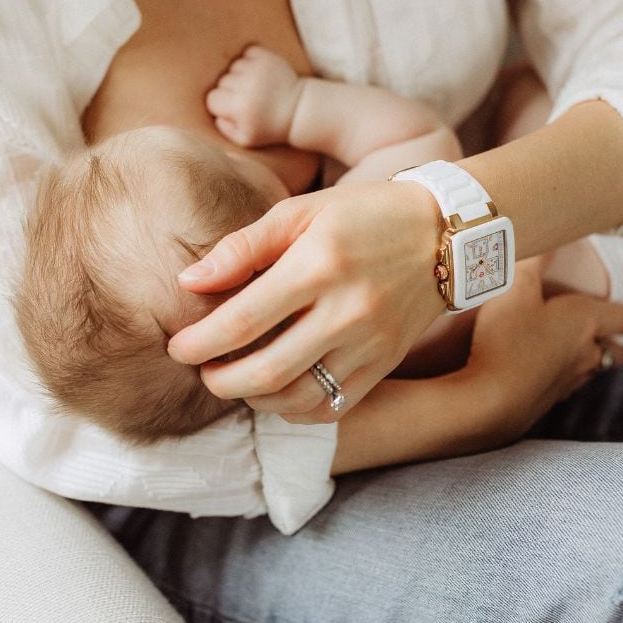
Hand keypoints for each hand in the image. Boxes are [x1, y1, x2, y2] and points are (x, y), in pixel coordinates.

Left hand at [167, 179, 447, 421]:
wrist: (445, 234)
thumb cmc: (363, 216)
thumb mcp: (301, 212)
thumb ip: (243, 247)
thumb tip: (189, 282)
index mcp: (320, 266)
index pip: (245, 320)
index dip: (201, 342)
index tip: (177, 347)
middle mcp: (347, 311)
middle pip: (268, 371)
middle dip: (221, 381)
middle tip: (202, 372)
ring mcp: (370, 344)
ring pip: (298, 398)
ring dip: (255, 399)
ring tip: (235, 382)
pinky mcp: (384, 365)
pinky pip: (331, 406)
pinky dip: (295, 410)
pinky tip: (277, 392)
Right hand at [205, 44, 303, 147]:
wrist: (298, 110)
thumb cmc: (269, 127)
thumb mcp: (245, 139)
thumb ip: (224, 129)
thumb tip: (216, 114)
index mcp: (239, 106)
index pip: (212, 99)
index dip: (220, 105)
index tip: (233, 109)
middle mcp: (246, 84)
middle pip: (221, 82)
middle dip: (230, 90)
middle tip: (246, 99)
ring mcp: (257, 68)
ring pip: (233, 66)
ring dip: (240, 75)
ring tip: (253, 86)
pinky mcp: (267, 57)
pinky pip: (247, 52)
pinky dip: (249, 60)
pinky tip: (257, 73)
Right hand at [465, 257, 622, 438]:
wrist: (489, 398)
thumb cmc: (507, 337)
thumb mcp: (515, 288)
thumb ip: (533, 260)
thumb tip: (549, 235)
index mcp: (586, 322)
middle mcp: (585, 355)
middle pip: (614, 354)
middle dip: (614, 345)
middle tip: (607, 338)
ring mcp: (567, 383)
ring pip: (592, 373)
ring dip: (590, 364)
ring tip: (576, 355)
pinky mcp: (546, 404)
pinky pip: (565, 388)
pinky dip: (562, 380)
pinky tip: (543, 375)